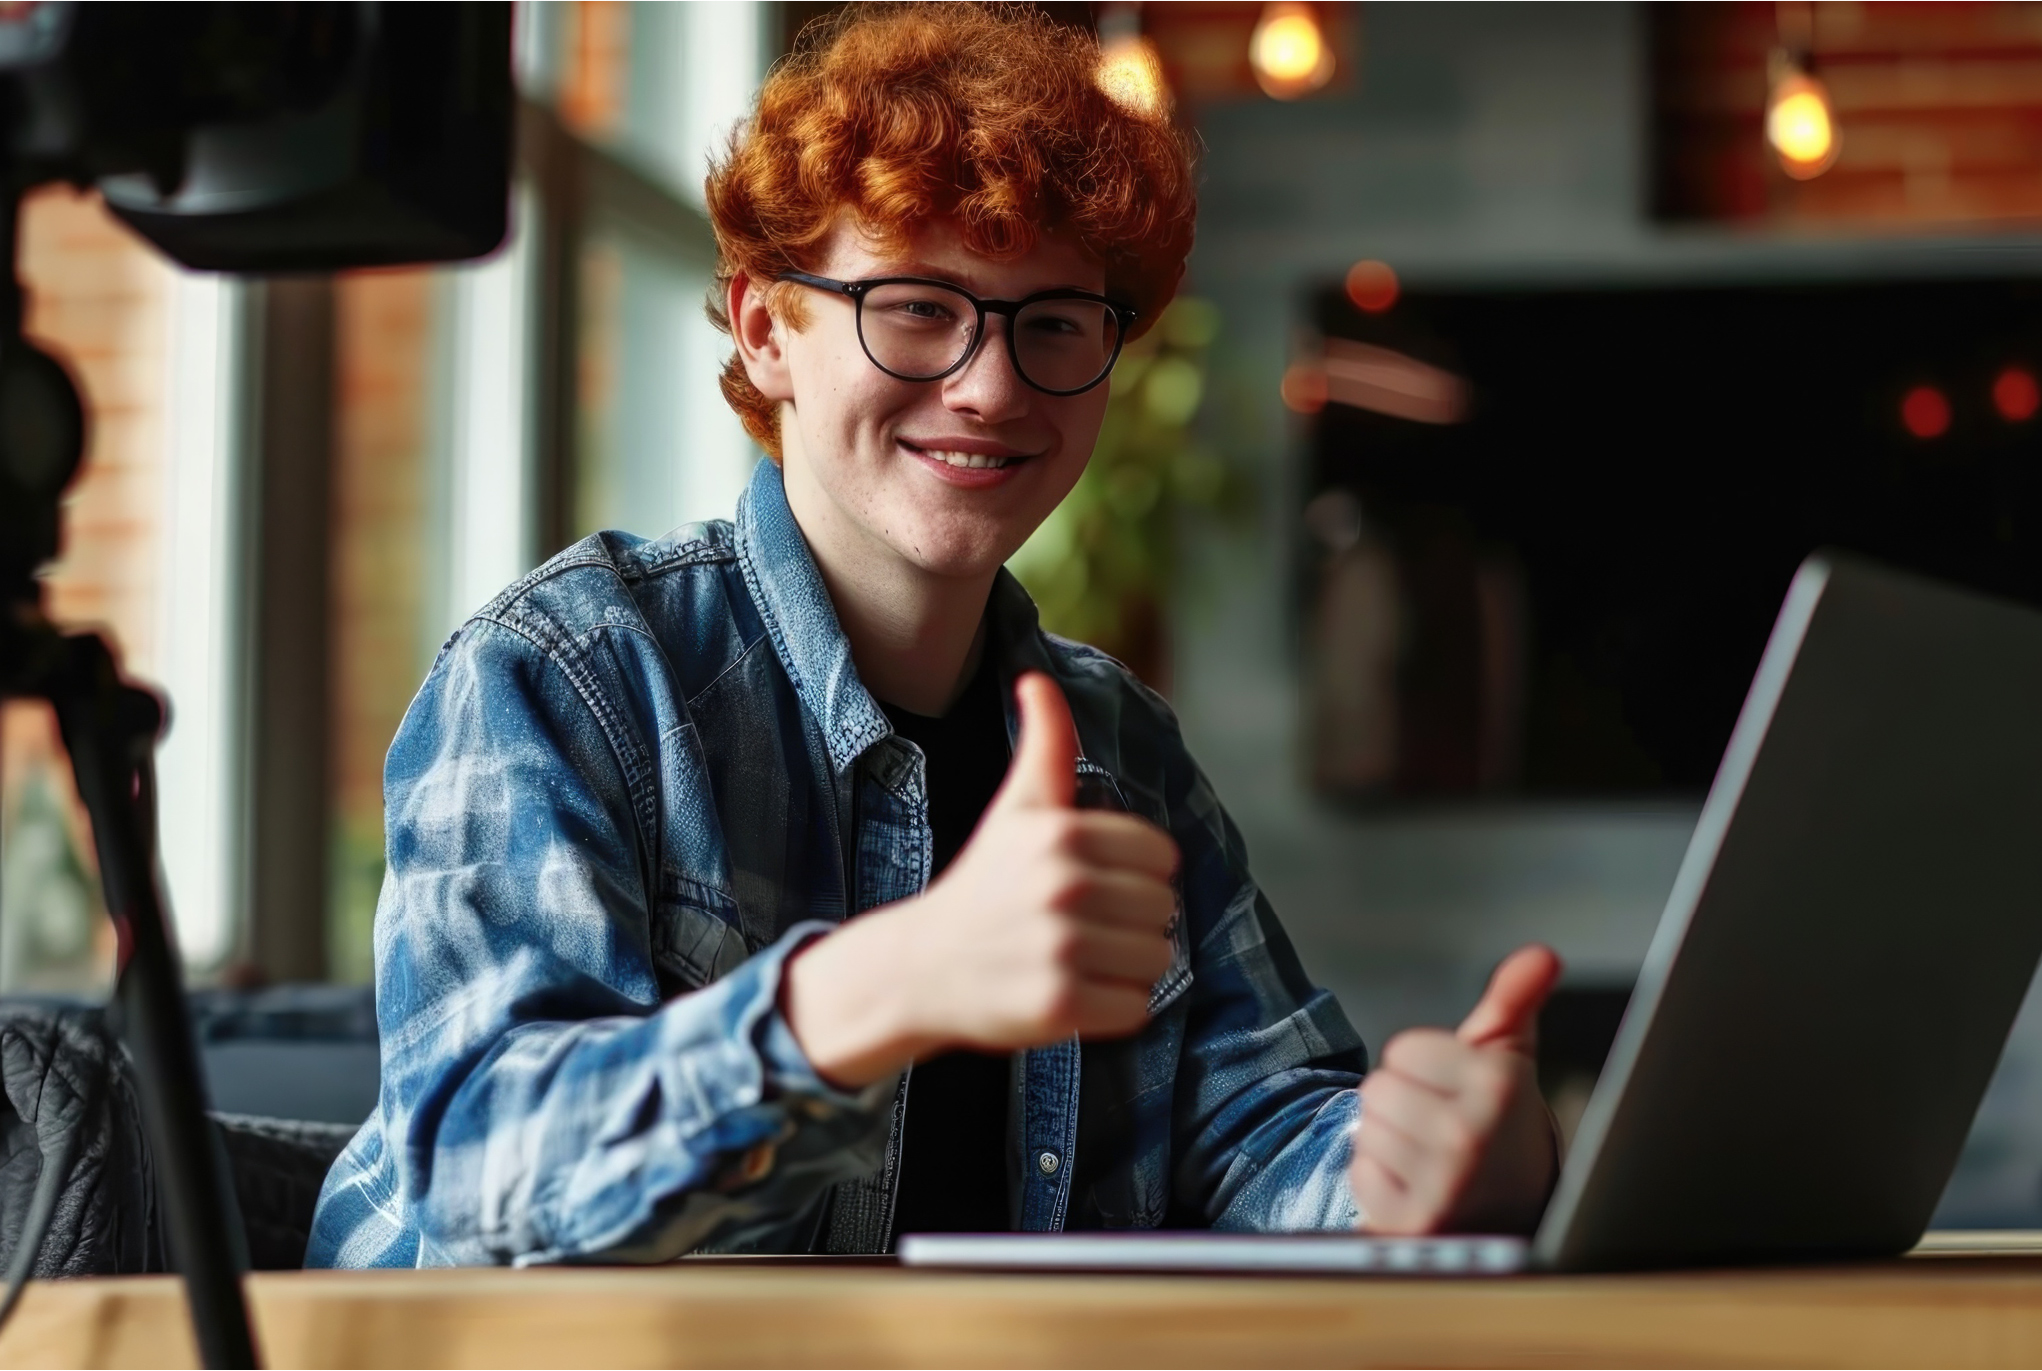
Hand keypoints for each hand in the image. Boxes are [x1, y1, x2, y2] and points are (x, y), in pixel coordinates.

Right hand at [783, 672, 1179, 1086]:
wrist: (921, 966)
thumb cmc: (983, 883)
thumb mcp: (1015, 809)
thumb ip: (1045, 745)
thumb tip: (1037, 679)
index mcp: (1061, 834)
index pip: (1161, 857)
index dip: (1133, 873)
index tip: (1089, 882)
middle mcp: (1062, 886)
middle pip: (1164, 909)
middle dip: (1131, 922)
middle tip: (1078, 925)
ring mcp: (1060, 948)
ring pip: (1157, 959)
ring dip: (1125, 966)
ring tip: (1076, 958)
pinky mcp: (1060, 1006)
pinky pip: (1137, 1006)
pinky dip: (1114, 1008)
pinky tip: (1073, 992)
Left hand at [1349, 945, 1563, 1234]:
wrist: (1516, 1210)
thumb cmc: (1501, 1120)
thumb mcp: (1509, 1056)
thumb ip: (1514, 1001)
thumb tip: (1542, 954)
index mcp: (1497, 1084)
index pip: (1403, 1050)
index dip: (1423, 1066)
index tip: (1456, 1090)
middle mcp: (1471, 1133)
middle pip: (1377, 1089)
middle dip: (1402, 1103)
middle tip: (1441, 1127)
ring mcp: (1445, 1183)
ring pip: (1367, 1131)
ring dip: (1390, 1143)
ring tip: (1432, 1158)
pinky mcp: (1417, 1222)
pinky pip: (1362, 1176)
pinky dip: (1382, 1183)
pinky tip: (1419, 1189)